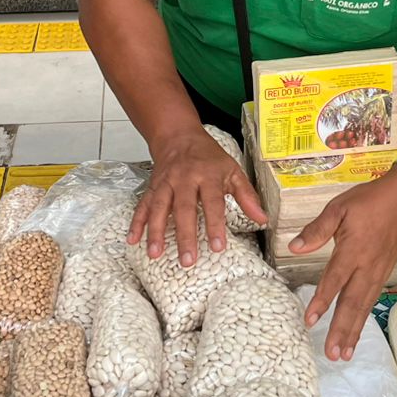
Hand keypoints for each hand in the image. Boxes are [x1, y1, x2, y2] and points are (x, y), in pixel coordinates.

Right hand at [130, 127, 267, 265]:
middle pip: (184, 209)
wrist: (179, 136)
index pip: (213, 202)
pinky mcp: (152, 187)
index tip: (217, 247)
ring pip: (159, 208)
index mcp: (208, 175)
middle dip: (184, 235)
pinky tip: (133, 240)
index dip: (215, 225)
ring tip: (155, 254)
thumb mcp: (233, 170)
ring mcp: (166, 183)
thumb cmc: (209, 156)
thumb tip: (263, 219)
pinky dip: (136, 223)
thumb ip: (247, 196)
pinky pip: (143, 205)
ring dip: (155, 231)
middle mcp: (185, 179)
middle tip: (187, 260)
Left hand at [297, 171, 396, 360]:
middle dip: (341, 330)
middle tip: (332, 354)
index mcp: (353, 250)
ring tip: (344, 353)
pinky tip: (356, 332)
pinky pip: (371, 301)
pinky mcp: (383, 274)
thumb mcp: (339, 207)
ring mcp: (377, 273)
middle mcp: (366, 266)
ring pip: (363, 307)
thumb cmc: (369, 201)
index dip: (321, 301)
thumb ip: (317, 229)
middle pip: (352, 303)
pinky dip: (363, 319)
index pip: (334, 280)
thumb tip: (293, 247)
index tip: (310, 321)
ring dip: (353, 331)